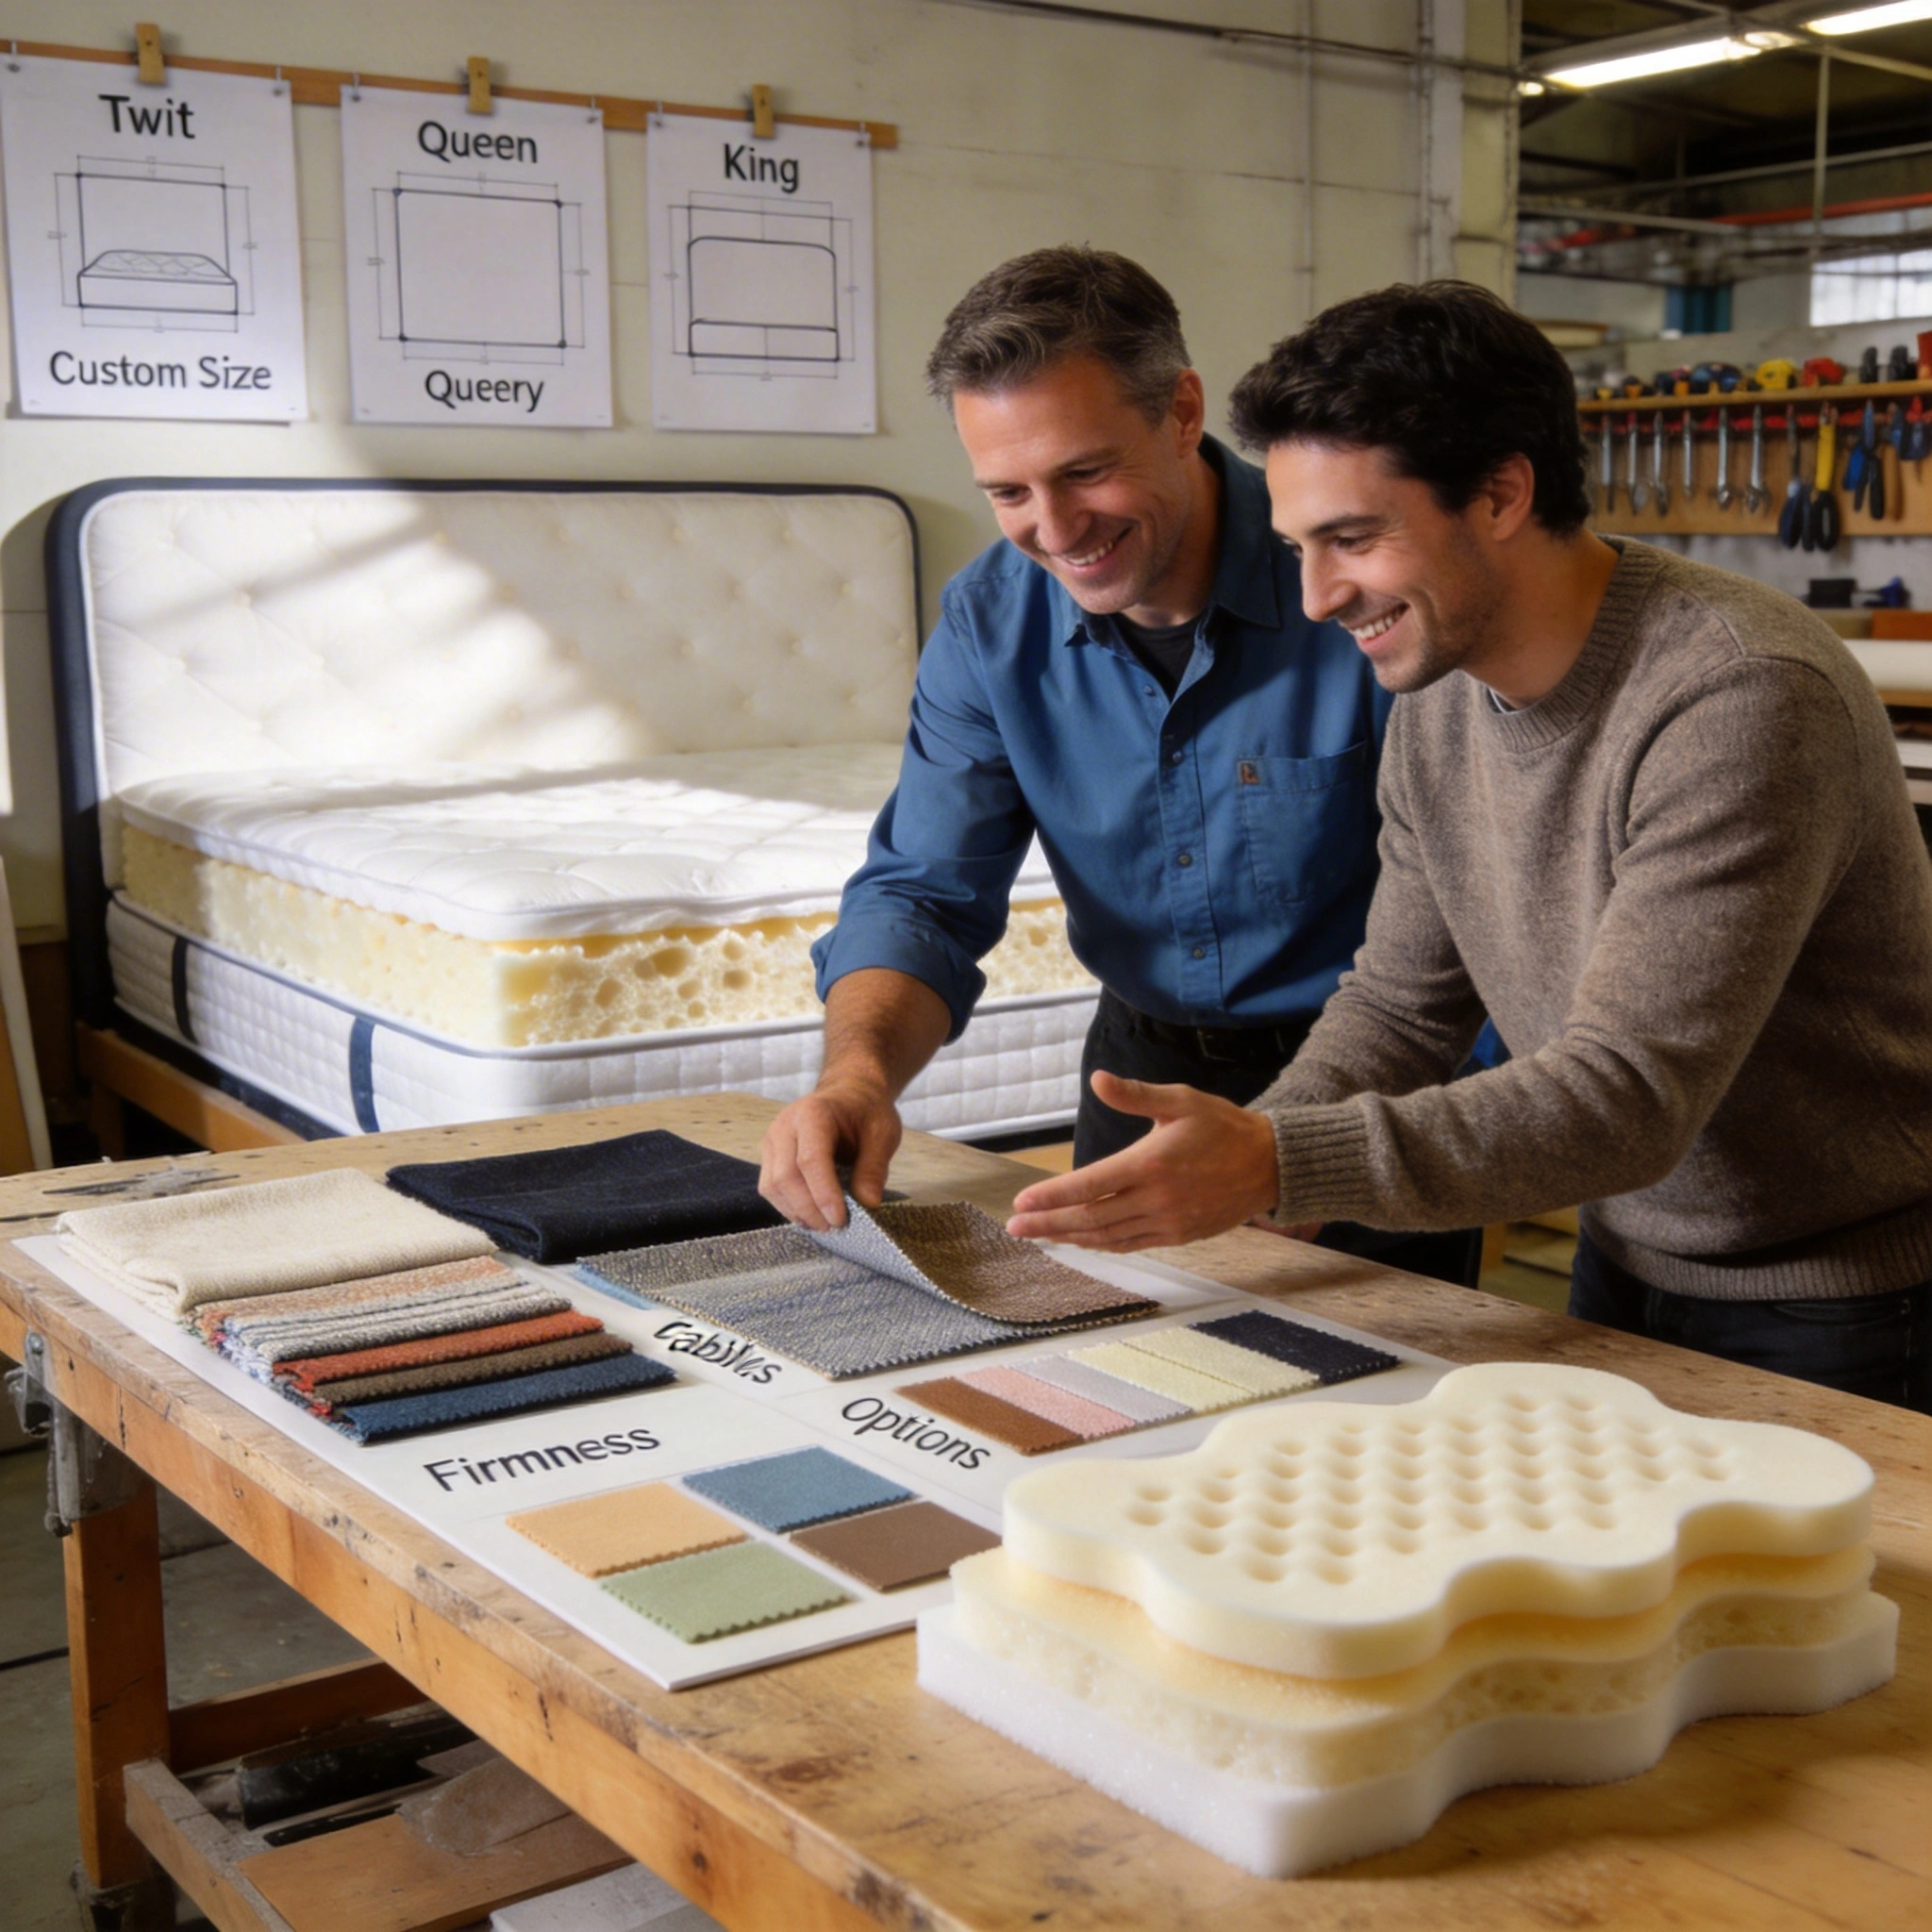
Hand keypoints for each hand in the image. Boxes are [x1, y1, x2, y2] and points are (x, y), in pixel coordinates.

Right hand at [759, 1084, 901, 1229]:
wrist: (848, 1094)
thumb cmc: (865, 1113)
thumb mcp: (882, 1134)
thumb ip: (874, 1168)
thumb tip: (868, 1203)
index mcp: (813, 1113)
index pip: (810, 1160)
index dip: (823, 1194)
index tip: (841, 1219)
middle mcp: (784, 1126)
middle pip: (786, 1177)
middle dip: (809, 1208)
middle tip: (836, 1226)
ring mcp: (772, 1141)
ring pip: (773, 1186)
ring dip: (797, 1212)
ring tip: (824, 1225)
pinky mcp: (769, 1156)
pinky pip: (770, 1188)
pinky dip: (789, 1207)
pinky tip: (811, 1215)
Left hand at [1005, 1070, 1280, 1252]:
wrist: (1270, 1164)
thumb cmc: (1222, 1126)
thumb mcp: (1180, 1100)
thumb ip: (1135, 1094)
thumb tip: (1097, 1079)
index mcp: (1150, 1163)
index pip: (1089, 1184)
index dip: (1052, 1196)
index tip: (1022, 1202)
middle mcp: (1156, 1199)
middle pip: (1090, 1217)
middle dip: (1049, 1224)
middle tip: (1016, 1226)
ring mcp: (1168, 1222)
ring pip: (1108, 1236)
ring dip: (1070, 1238)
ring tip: (1039, 1236)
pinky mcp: (1179, 1235)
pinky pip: (1131, 1243)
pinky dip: (1102, 1245)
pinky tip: (1081, 1241)